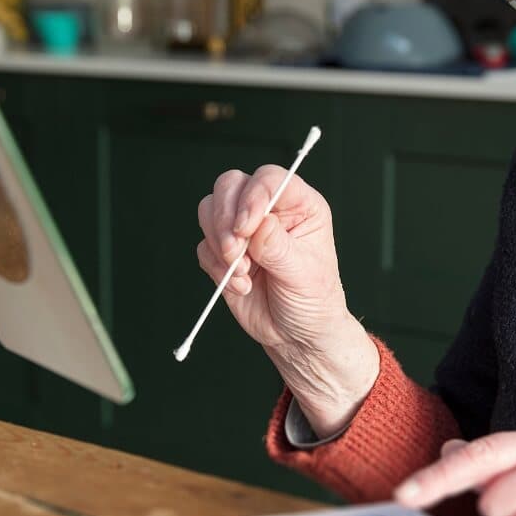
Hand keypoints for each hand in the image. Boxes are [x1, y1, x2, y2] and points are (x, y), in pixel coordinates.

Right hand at [196, 167, 377, 434]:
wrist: (296, 335)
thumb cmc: (312, 301)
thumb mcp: (303, 274)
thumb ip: (277, 246)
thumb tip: (255, 224)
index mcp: (299, 205)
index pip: (269, 180)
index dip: (253, 197)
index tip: (246, 228)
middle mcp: (269, 210)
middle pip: (231, 185)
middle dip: (226, 218)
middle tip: (236, 252)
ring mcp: (243, 229)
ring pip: (210, 210)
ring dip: (218, 242)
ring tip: (242, 272)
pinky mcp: (223, 251)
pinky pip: (204, 245)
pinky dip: (216, 266)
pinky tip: (242, 286)